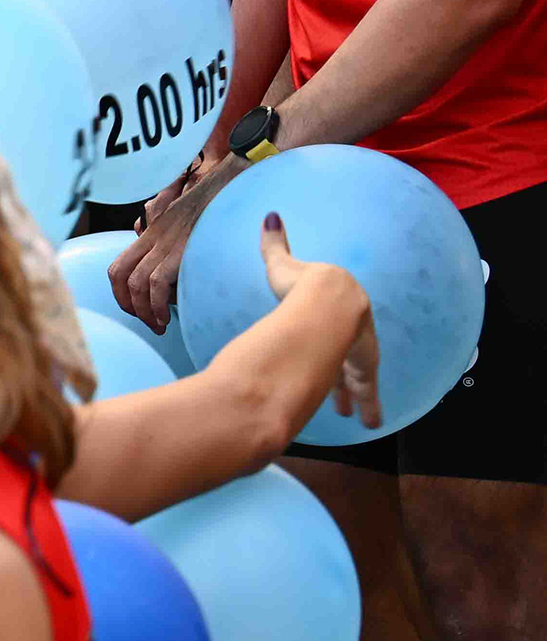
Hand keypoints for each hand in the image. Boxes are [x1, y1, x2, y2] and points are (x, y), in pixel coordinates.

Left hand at [111, 154, 231, 331]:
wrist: (232, 182)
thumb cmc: (220, 203)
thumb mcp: (192, 222)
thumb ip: (181, 242)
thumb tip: (185, 273)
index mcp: (154, 233)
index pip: (119, 265)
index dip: (120, 292)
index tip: (135, 309)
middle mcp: (153, 237)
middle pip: (119, 275)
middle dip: (127, 305)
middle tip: (147, 323)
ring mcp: (164, 243)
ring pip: (135, 283)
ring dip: (143, 311)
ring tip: (159, 325)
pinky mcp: (179, 250)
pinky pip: (155, 283)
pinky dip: (156, 305)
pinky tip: (167, 316)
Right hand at [259, 217, 380, 430]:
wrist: (325, 300)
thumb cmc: (303, 285)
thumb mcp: (284, 267)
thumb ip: (276, 247)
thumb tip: (271, 216)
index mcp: (340, 312)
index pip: (340, 334)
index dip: (337, 349)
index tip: (334, 359)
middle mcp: (352, 334)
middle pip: (352, 360)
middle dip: (349, 379)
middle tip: (347, 400)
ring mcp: (358, 352)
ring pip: (361, 381)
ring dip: (360, 399)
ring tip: (361, 420)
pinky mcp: (360, 370)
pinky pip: (367, 393)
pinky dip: (369, 407)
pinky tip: (370, 424)